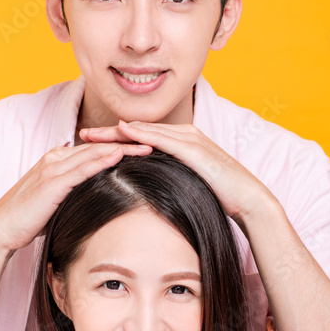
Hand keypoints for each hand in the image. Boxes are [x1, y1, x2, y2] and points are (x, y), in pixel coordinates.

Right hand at [0, 140, 151, 253]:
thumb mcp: (59, 203)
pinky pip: (81, 168)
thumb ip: (77, 196)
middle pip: (100, 146)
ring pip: (94, 153)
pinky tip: (120, 156)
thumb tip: (101, 202)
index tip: (148, 147)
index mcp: (59, 161)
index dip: (123, 146)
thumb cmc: (29, 220)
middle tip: (158, 140)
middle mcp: (56, 158)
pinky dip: (102, 160)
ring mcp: (52, 167)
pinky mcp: (51, 182)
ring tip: (149, 145)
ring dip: (123, 147)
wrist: (0, 229)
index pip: (97, 150)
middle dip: (129, 142)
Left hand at [79, 120, 271, 223]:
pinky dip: (143, 134)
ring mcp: (190, 139)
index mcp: (181, 143)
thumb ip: (169, 182)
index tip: (90, 144)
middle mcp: (184, 135)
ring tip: (93, 134)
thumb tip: (148, 192)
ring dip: (118, 131)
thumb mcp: (187, 187)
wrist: (248, 200)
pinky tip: (124, 133)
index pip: (141, 138)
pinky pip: (164, 139)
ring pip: (147, 131)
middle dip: (109, 132)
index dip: (114, 139)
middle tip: (81, 134)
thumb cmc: (219, 197)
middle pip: (139, 130)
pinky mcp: (196, 149)